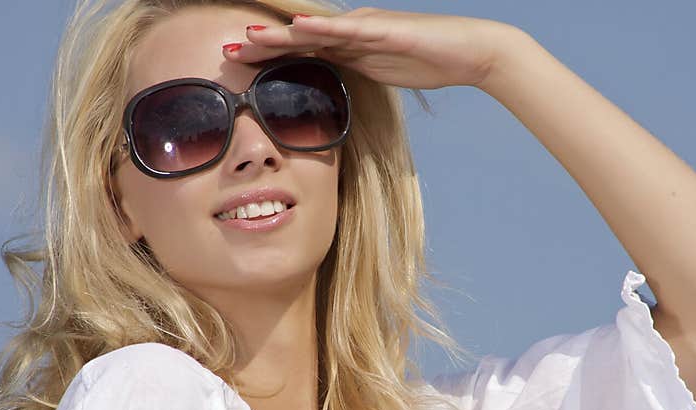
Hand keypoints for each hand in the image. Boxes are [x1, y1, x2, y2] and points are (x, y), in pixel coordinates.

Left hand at [222, 6, 517, 89]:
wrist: (469, 52)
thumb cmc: (429, 63)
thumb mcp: (382, 75)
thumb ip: (357, 77)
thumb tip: (332, 95)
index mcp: (350, 46)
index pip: (301, 50)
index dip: (269, 55)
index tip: (238, 61)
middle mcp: (352, 32)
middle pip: (299, 38)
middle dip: (262, 44)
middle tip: (227, 49)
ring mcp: (366, 28)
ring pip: (316, 31)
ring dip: (281, 34)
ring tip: (249, 36)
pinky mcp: (384, 30)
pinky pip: (348, 30)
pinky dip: (322, 30)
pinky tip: (298, 29)